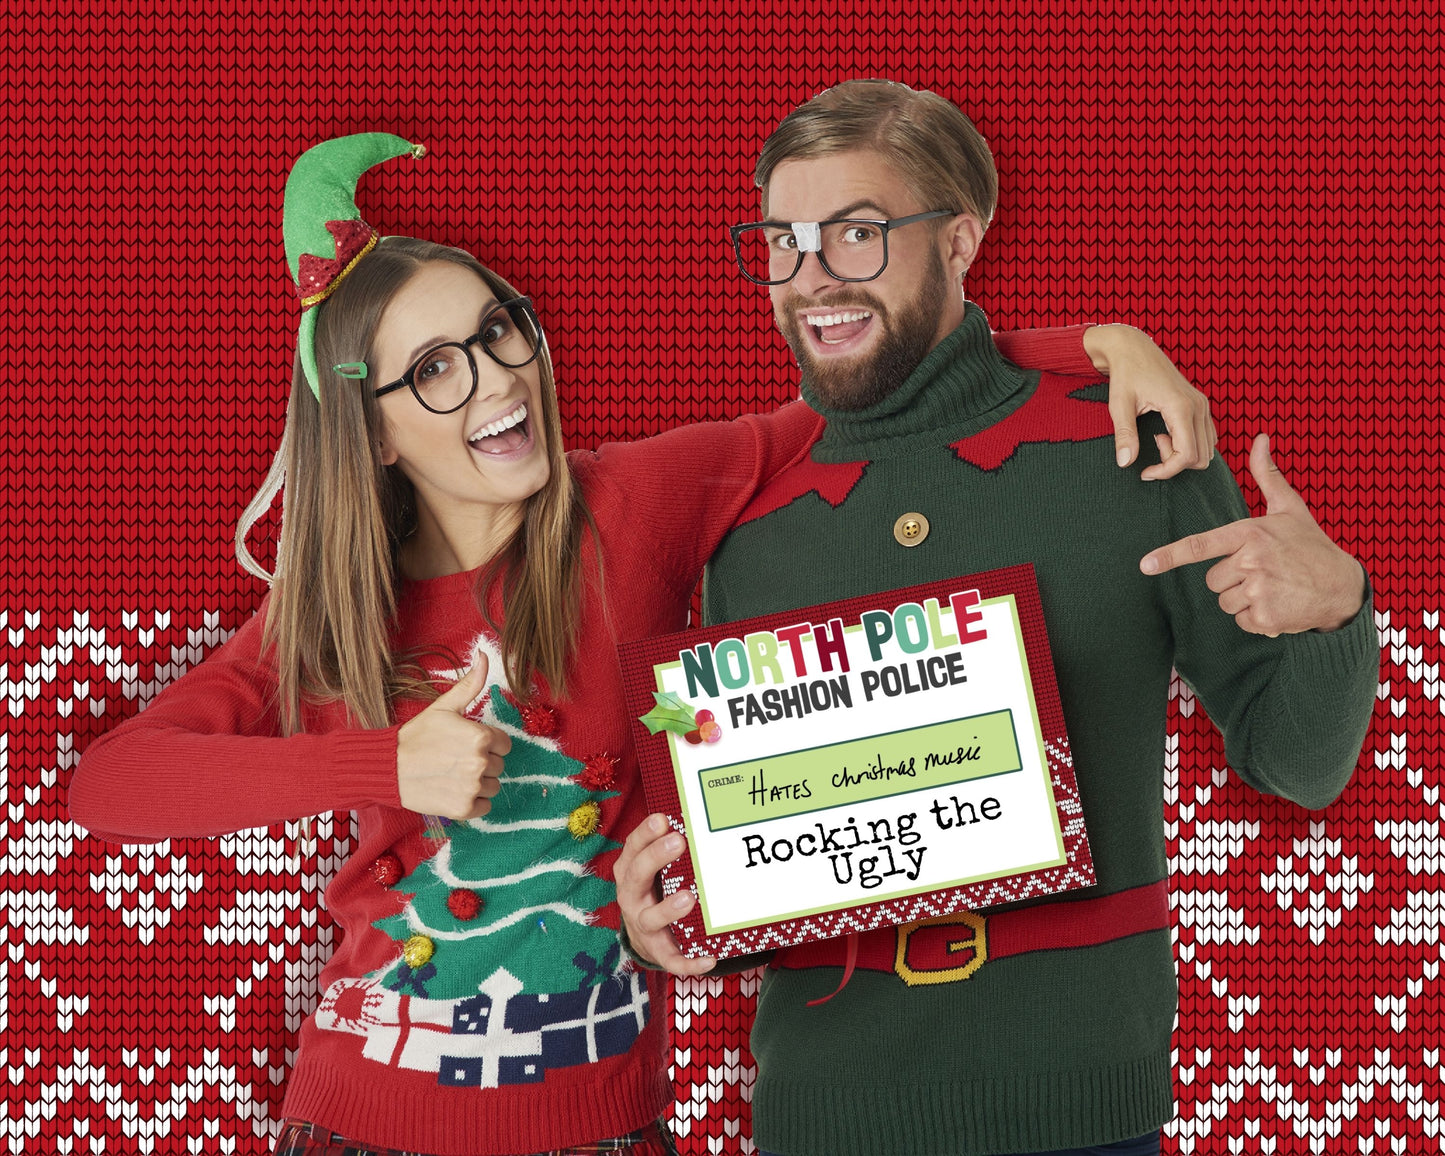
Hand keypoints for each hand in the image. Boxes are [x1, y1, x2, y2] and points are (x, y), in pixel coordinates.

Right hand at [396, 657, 510, 818]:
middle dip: (481, 762)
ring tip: (452, 774)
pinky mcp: (464, 809)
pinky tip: (452, 790)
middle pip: (499, 765)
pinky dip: (472, 802)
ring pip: (493, 786)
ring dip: (478, 782)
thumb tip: (484, 654)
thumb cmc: (416, 736)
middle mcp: (480, 763)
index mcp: (481, 737)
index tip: (465, 744)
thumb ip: (470, 684)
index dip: (486, 743)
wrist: (387, 768)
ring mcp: (472, 788)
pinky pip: (485, 807)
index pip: (504, 743)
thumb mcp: (443, 707)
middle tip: (454, 759)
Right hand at [614, 814, 716, 976]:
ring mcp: (642, 924)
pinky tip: (709, 958)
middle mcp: (631, 896)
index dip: (645, 834)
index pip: (632, 848)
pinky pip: (671, 958)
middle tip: (678, 841)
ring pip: (651, 918)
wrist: (642, 933)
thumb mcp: (652, 866)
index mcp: (629, 870)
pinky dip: (688, 961)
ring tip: (689, 897)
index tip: (662, 819)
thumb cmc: (653, 888)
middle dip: (656, 857)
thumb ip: (665, 844)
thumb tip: (692, 818)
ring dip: (668, 909)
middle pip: (637, 875)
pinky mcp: (657, 949)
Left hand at [1084, 324, 1216, 479]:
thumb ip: (1124, 435)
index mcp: (1181, 406)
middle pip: (1201, 457)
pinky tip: (1165, 431)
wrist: (1133, 348)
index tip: (1145, 471)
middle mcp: (1198, 406)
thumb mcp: (1119, 405)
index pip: (1187, 455)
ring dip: (1182, 453)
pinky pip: (1206, 437)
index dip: (1166, 471)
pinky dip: (1188, 444)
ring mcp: (1202, 404)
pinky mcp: (1200, 404)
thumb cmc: (1125, 374)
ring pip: (1207, 449)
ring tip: (1156, 436)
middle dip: (1174, 462)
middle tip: (1150, 444)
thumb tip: (1124, 463)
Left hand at [1140, 433, 1366, 634]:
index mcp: (1250, 534)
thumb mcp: (1290, 508)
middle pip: (1212, 580)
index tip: (1145, 565)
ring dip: (1242, 600)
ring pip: (1224, 602)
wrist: (1343, 587)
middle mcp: (1251, 562)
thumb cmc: (1310, 545)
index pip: (1201, 545)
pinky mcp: (1265, 618)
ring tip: (1273, 588)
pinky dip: (1256, 619)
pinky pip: (1240, 621)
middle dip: (1230, 580)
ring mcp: (1258, 591)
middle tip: (1262, 573)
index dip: (1170, 556)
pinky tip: (1278, 605)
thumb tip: (1260, 438)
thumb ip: (1267, 476)